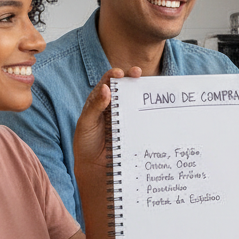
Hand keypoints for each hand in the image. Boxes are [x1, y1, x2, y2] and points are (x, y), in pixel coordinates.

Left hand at [72, 66, 142, 181]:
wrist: (95, 166)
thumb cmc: (86, 142)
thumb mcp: (86, 122)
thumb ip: (95, 106)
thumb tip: (105, 88)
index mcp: (99, 101)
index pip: (107, 83)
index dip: (113, 75)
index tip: (120, 73)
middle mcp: (113, 106)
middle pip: (123, 87)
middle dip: (131, 77)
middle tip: (137, 72)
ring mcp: (125, 116)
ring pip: (134, 99)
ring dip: (141, 90)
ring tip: (146, 83)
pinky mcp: (134, 126)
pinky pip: (141, 116)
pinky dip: (147, 109)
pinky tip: (152, 103)